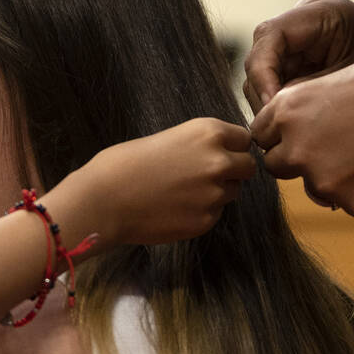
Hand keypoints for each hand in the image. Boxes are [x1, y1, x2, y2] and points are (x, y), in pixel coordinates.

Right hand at [64, 118, 256, 244]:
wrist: (105, 199)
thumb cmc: (124, 163)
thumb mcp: (168, 138)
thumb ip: (198, 146)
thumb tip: (218, 156)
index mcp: (208, 133)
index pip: (244, 139)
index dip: (233, 147)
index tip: (221, 153)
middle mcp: (219, 161)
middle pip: (248, 167)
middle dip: (233, 171)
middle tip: (206, 176)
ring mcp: (215, 194)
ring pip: (232, 192)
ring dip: (217, 192)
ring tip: (183, 193)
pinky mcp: (206, 221)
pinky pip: (214, 214)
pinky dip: (200, 212)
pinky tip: (174, 208)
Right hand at [243, 0, 353, 112]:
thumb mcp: (347, 84)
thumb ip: (306, 90)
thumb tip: (270, 109)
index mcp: (324, 11)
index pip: (271, 34)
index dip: (263, 70)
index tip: (273, 105)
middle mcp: (305, 19)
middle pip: (261, 52)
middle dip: (263, 88)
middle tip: (275, 123)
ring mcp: (298, 38)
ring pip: (260, 70)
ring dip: (267, 99)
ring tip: (286, 126)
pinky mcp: (295, 59)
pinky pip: (272, 81)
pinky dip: (276, 103)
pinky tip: (290, 122)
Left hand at [250, 45, 353, 217]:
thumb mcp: (333, 86)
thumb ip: (303, 118)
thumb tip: (288, 148)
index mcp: (287, 111)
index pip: (263, 137)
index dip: (285, 136)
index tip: (310, 131)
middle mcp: (296, 147)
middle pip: (279, 166)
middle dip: (301, 161)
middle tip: (342, 146)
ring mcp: (324, 180)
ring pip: (317, 189)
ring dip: (338, 178)